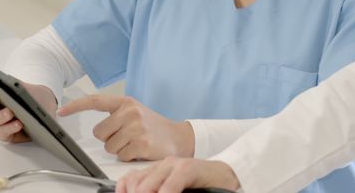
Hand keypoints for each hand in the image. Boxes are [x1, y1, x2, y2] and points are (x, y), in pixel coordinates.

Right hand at [0, 76, 56, 142]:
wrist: (47, 113)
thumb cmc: (35, 98)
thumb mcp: (31, 88)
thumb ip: (20, 86)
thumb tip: (12, 85)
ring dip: (0, 116)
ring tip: (10, 112)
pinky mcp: (3, 134)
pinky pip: (1, 132)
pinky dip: (9, 128)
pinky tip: (18, 124)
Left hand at [58, 94, 193, 160]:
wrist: (179, 137)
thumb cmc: (154, 127)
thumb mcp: (136, 113)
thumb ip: (116, 115)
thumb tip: (94, 129)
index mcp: (126, 103)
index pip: (96, 101)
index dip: (76, 106)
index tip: (61, 111)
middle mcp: (130, 112)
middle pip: (99, 132)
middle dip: (109, 138)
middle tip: (126, 136)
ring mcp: (136, 127)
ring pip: (109, 146)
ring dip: (119, 149)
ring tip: (135, 142)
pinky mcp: (141, 143)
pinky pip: (121, 155)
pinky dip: (129, 156)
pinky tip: (140, 149)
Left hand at [115, 157, 239, 192]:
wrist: (227, 175)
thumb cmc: (202, 185)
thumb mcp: (171, 189)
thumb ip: (155, 189)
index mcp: (156, 171)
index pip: (127, 182)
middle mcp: (162, 165)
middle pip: (135, 186)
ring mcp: (175, 165)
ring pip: (147, 187)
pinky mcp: (188, 168)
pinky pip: (169, 187)